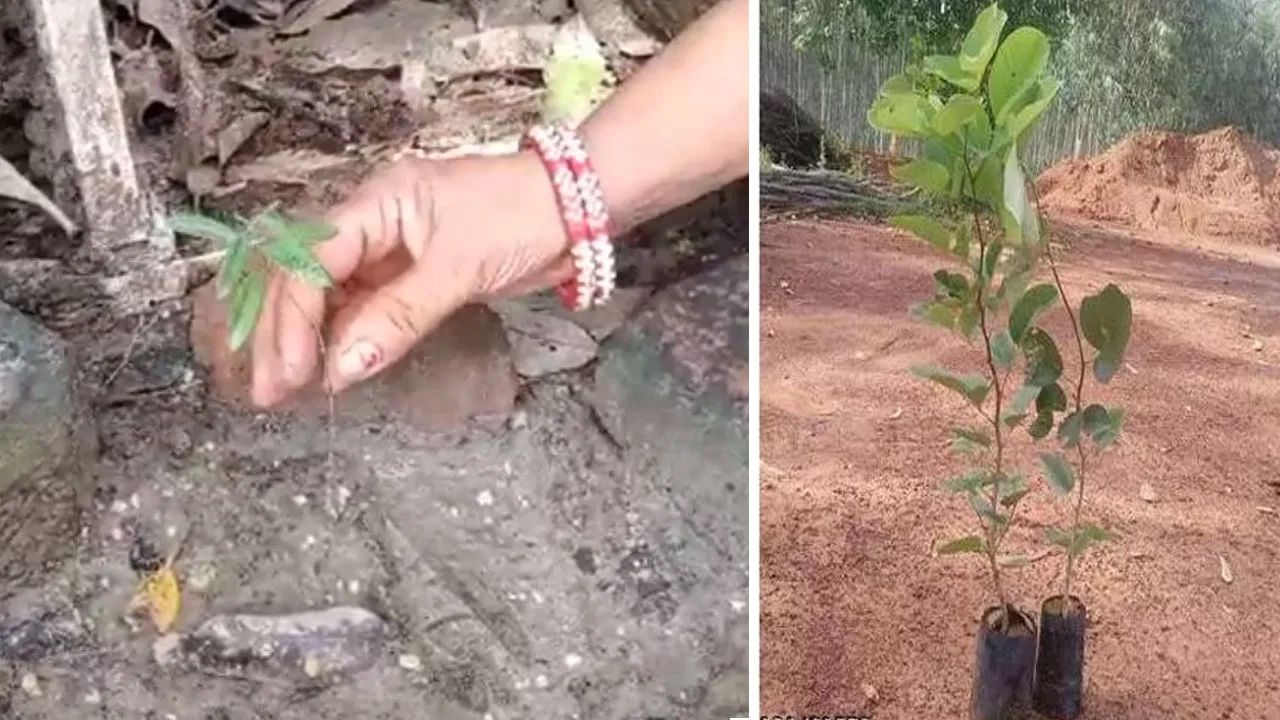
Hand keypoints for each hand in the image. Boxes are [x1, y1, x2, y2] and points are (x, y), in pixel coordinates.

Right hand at [249, 150, 569, 406]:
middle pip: (303, 276)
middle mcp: (368, 222)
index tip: (288, 372)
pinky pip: (358, 306)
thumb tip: (343, 368)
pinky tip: (327, 370)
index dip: (290, 317)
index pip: (309, 260)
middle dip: (281, 332)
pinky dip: (341, 338)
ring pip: (325, 295)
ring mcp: (384, 249)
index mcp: (374, 203)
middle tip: (269, 392)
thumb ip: (399, 317)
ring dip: (304, 340)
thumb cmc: (519, 220)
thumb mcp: (459, 268)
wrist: (574, 209)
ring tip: (285, 390)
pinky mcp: (405, 274)